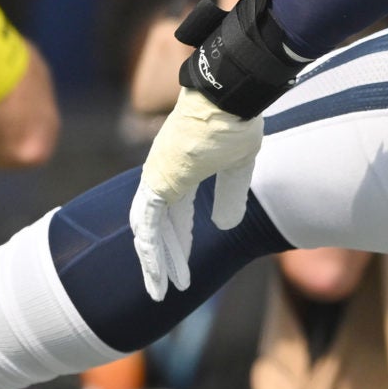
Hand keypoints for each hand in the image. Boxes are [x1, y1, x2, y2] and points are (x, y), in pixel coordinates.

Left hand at [129, 89, 264, 300]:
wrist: (228, 97)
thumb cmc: (235, 122)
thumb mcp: (239, 166)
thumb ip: (231, 195)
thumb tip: (224, 227)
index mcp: (181, 170)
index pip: (175, 214)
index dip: (180, 240)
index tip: (183, 263)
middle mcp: (162, 175)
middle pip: (158, 227)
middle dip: (164, 259)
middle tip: (167, 287)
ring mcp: (156, 178)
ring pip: (149, 231)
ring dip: (155, 263)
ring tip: (160, 291)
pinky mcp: (156, 182)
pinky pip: (147, 224)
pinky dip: (151, 250)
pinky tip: (154, 271)